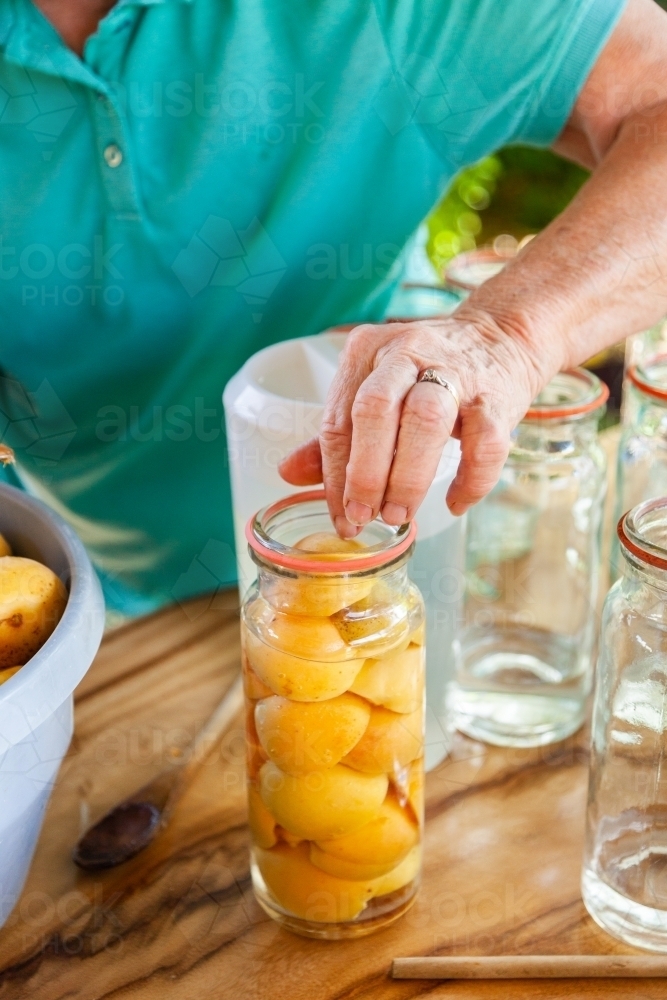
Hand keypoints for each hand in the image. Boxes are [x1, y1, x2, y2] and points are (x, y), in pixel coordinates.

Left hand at [279, 312, 553, 535]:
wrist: (500, 337)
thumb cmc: (428, 374)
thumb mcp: (376, 391)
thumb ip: (338, 433)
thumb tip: (287, 473)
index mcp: (365, 353)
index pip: (338, 420)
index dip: (335, 477)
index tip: (342, 517)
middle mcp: (405, 353)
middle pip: (374, 411)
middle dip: (365, 472)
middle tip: (366, 516)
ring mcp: (454, 369)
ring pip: (425, 420)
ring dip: (408, 476)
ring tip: (400, 514)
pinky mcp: (496, 392)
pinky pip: (485, 440)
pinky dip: (470, 479)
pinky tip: (455, 502)